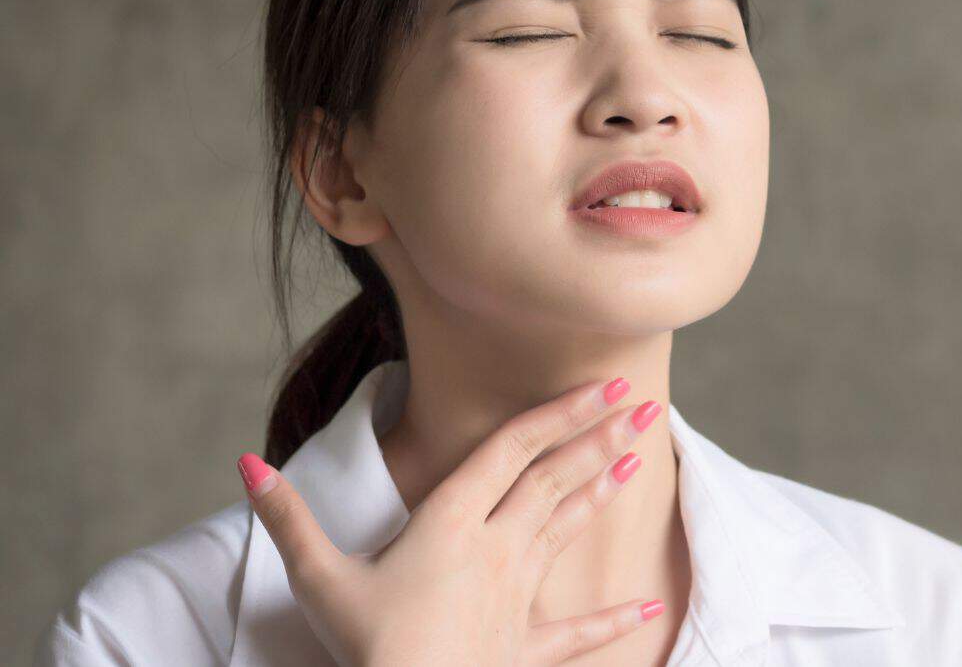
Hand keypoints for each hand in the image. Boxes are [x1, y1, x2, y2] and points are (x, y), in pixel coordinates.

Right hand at [235, 376, 665, 665]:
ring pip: (568, 530)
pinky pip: (577, 632)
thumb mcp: (317, 579)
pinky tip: (651, 607)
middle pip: (554, 479)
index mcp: (451, 523)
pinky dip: (613, 620)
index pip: (512, 450)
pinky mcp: (525, 649)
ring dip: (603, 492)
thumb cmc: (363, 649)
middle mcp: (496, 549)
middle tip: (643, 405)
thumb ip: (287, 518)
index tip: (602, 386)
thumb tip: (246, 462)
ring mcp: (517, 598)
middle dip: (599, 438)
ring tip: (639, 458)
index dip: (558, 413)